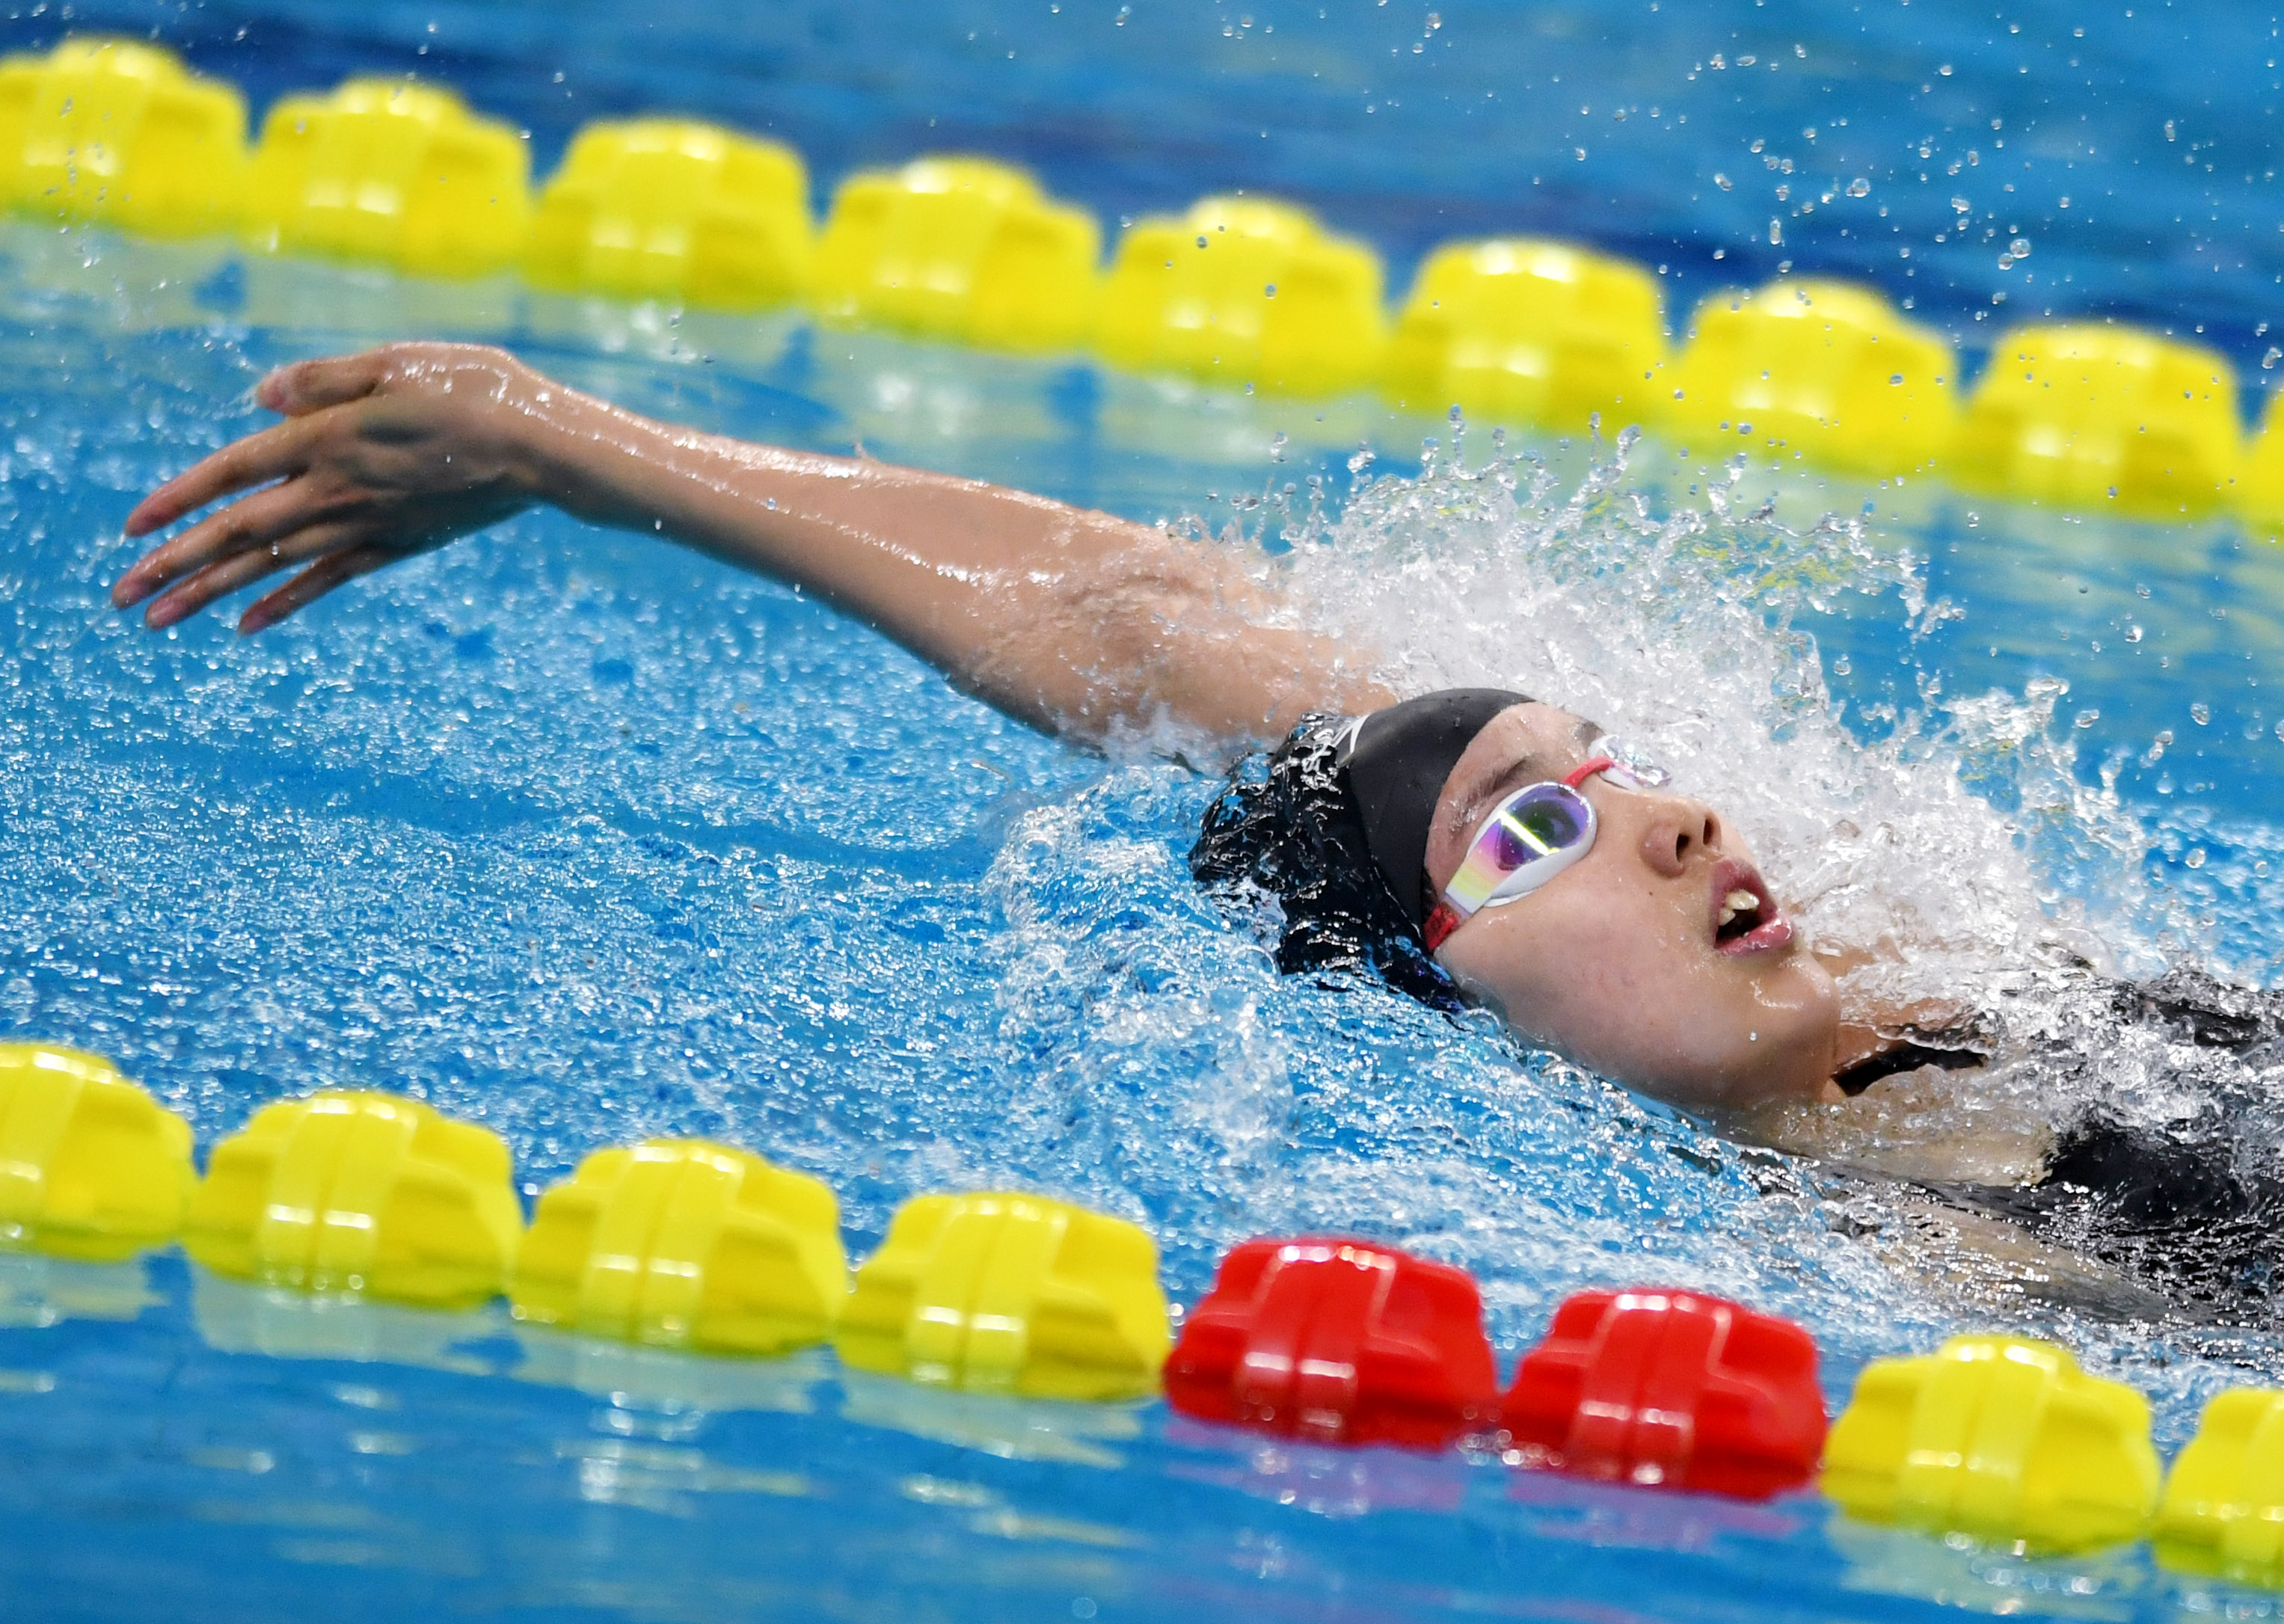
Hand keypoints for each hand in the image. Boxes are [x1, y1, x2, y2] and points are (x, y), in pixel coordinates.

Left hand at [112, 342, 547, 633]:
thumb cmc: (475, 390)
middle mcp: (337, 489)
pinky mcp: (398, 544)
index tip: (129, 530)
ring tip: (160, 621)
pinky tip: (248, 625)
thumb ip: (324, 379)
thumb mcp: (396, 362)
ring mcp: (368, 524)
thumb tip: (258, 397)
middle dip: (174, 565)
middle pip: (238, 532)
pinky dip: (285, 602)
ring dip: (211, 593)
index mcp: (328, 437)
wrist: (545, 450)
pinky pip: (330, 580)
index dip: (176, 499)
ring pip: (274, 565)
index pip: (233, 472)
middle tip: (121, 599)